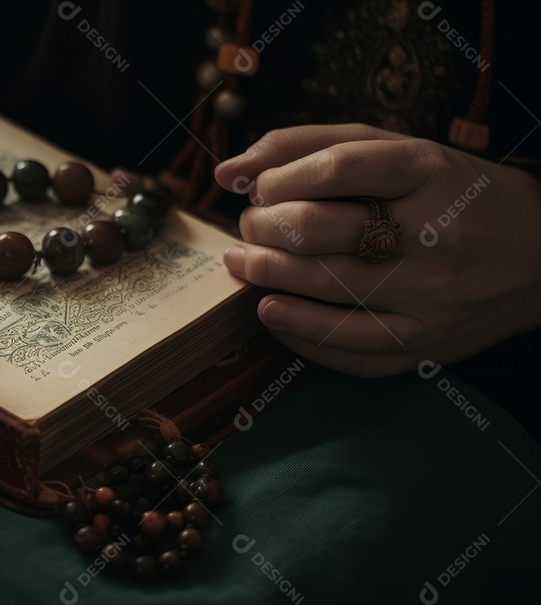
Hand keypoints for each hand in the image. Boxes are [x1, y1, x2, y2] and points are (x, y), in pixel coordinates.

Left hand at [214, 123, 540, 375]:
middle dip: (263, 228)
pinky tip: (271, 311)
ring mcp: (430, 294)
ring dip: (265, 275)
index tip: (260, 188)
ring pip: (325, 288)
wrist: (540, 257)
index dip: (279, 178)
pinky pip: (348, 346)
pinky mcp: (425, 343)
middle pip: (320, 229)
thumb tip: (227, 172)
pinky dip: (296, 331)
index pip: (336, 168)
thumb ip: (309, 148)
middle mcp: (432, 233)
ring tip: (244, 263)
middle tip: (250, 227)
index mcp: (428, 172)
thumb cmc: (448, 195)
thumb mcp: (395, 152)